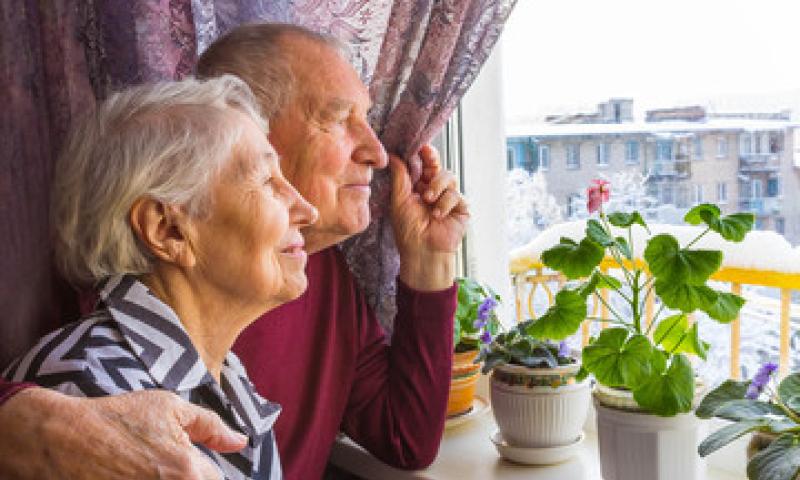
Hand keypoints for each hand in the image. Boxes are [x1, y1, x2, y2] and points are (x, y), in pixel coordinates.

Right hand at [0, 388, 246, 479]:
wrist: (62, 439)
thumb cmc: (118, 418)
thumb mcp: (169, 408)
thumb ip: (210, 426)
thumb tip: (240, 441)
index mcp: (187, 471)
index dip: (207, 472)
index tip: (194, 463)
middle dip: (194, 477)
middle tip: (164, 464)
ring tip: (149, 467)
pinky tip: (135, 474)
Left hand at [390, 144, 468, 290]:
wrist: (422, 252)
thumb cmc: (408, 230)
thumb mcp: (400, 200)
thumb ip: (400, 177)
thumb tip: (392, 155)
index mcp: (419, 188)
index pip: (423, 165)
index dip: (423, 155)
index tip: (419, 146)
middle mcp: (435, 191)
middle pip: (438, 166)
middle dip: (432, 160)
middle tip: (426, 155)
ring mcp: (449, 199)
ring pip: (449, 177)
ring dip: (437, 186)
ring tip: (427, 200)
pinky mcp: (461, 209)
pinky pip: (456, 196)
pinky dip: (445, 204)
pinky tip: (438, 215)